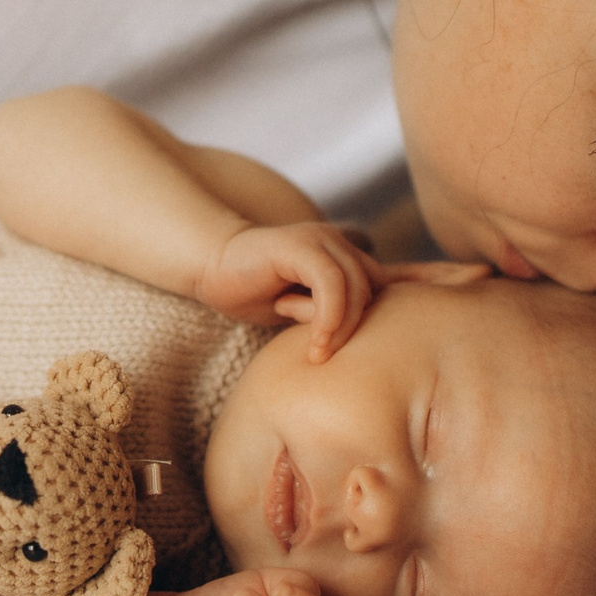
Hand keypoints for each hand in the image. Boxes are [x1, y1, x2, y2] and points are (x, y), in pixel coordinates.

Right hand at [198, 223, 381, 359]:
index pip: (385, 286)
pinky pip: (329, 282)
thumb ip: (331, 314)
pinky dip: (328, 315)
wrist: (210, 268)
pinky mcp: (299, 244)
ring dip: (342, 326)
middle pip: (374, 288)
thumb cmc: (253, 293)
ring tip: (320, 354)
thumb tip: (368, 344)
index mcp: (342, 255)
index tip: (380, 353)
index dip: (382, 318)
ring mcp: (320, 239)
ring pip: (355, 285)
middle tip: (328, 357)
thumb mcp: (301, 309)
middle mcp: (337, 242)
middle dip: (358, 327)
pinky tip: (316, 342)